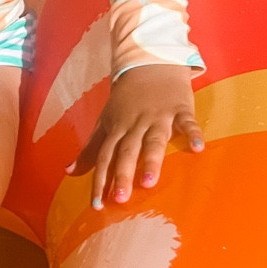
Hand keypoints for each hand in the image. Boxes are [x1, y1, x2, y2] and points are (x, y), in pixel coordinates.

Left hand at [72, 63, 202, 209]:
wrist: (149, 63)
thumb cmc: (126, 99)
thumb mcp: (105, 121)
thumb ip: (90, 149)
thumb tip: (69, 172)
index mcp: (116, 128)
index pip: (104, 157)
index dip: (100, 180)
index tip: (97, 204)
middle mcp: (135, 125)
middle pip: (127, 152)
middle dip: (123, 174)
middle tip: (121, 199)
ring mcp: (158, 117)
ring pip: (154, 140)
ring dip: (151, 160)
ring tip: (149, 182)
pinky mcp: (179, 109)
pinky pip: (186, 122)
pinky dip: (192, 133)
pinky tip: (197, 148)